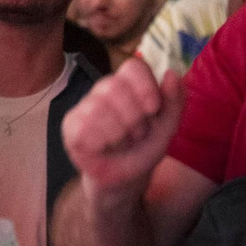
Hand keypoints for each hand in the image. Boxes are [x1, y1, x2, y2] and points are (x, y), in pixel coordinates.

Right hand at [61, 57, 184, 200]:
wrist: (128, 178)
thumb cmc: (144, 148)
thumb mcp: (167, 127)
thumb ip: (174, 101)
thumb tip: (171, 73)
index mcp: (128, 85)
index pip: (133, 66)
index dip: (145, 86)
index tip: (153, 109)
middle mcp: (103, 91)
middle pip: (114, 85)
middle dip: (133, 116)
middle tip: (136, 133)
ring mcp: (84, 106)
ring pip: (98, 107)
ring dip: (118, 132)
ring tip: (121, 142)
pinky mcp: (71, 125)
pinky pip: (84, 126)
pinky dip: (101, 141)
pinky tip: (104, 147)